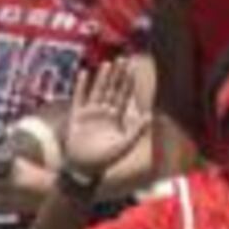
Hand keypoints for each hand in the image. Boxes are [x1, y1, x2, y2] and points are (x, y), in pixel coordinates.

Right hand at [55, 61, 149, 184]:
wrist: (83, 168)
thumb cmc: (105, 160)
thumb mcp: (125, 145)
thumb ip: (137, 131)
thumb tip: (151, 116)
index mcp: (116, 118)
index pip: (124, 96)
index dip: (129, 83)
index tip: (134, 69)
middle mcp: (104, 113)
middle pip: (112, 89)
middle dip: (118, 76)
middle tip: (123, 60)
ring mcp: (90, 113)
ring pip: (97, 90)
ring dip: (103, 78)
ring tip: (108, 64)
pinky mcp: (77, 116)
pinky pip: (79, 97)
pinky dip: (82, 86)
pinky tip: (85, 74)